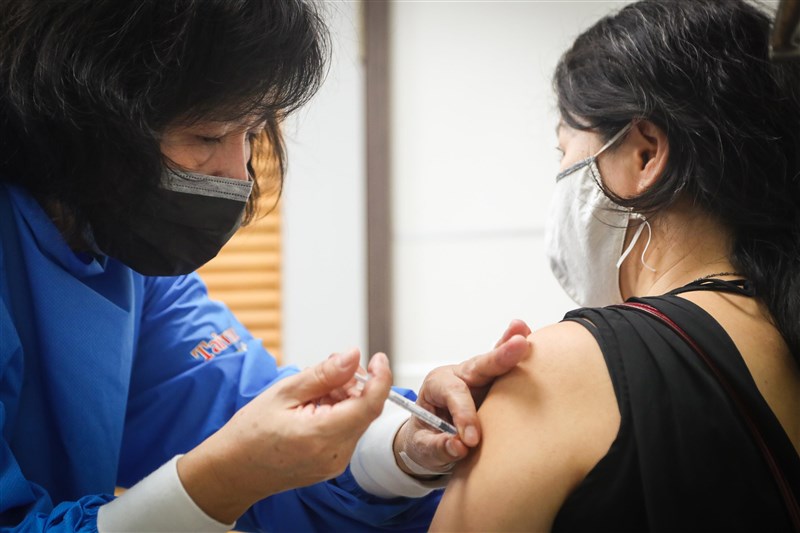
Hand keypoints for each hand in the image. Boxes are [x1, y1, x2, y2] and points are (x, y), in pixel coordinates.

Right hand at [178, 349, 391, 523]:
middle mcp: (335, 455)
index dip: (380, 378)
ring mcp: (335, 464)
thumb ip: (324, 374)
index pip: (370, 405)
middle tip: (327, 371)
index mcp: (322, 435)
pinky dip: (337, 414)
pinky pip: (346, 432)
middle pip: (364, 410)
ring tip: (311, 393)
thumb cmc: (250, 432)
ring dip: (343, 399)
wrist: (232, 472)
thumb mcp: (284, 392)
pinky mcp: (332, 465)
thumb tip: (353, 356)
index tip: (377, 358)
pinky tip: (313, 409)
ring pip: (356, 420)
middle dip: (354, 385)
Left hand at [393, 320, 530, 475]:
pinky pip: (509, 371)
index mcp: (437, 385)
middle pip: (479, 365)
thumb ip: (437, 447)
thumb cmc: (426, 439)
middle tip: (518, 345)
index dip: (464, 414)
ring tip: (524, 334)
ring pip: (496, 362)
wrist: (433, 440)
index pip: (453, 392)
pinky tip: (530, 340)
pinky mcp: (496, 387)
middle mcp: (460, 375)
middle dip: (499, 357)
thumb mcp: (422, 447)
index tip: (472, 440)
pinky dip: (520, 359)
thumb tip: (459, 447)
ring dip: (511, 348)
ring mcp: (480, 379)